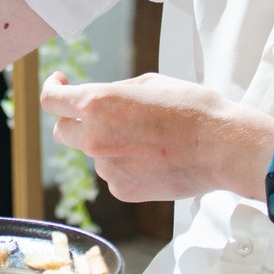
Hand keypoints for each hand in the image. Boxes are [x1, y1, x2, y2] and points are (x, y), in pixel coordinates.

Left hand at [41, 72, 273, 203]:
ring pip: (93, 154)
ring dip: (107, 144)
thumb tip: (99, 103)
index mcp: (97, 104)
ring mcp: (108, 168)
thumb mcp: (148, 83)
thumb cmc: (191, 108)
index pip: (52, 100)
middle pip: (62, 131)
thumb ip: (114, 92)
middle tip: (99, 115)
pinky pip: (113, 174)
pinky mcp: (122, 190)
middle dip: (74, 121)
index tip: (60, 84)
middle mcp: (95, 138)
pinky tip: (153, 158)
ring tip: (147, 138)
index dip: (52, 88)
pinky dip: (124, 165)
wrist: (221, 147)